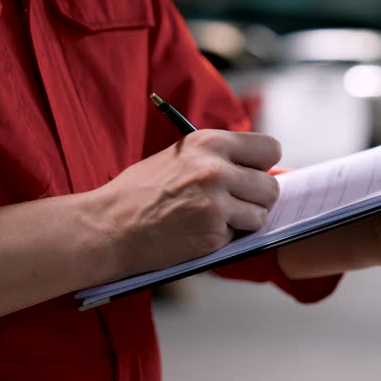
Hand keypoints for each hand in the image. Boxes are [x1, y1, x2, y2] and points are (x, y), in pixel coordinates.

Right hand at [90, 130, 281, 275]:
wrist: (109, 225)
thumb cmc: (141, 191)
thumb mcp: (180, 156)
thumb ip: (218, 158)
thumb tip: (257, 168)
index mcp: (209, 142)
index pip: (270, 148)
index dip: (262, 165)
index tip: (252, 174)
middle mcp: (216, 169)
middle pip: (271, 186)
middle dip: (256, 198)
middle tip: (233, 203)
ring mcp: (216, 203)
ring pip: (261, 214)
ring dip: (244, 221)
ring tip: (212, 218)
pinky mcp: (212, 233)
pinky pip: (239, 236)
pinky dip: (223, 238)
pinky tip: (197, 232)